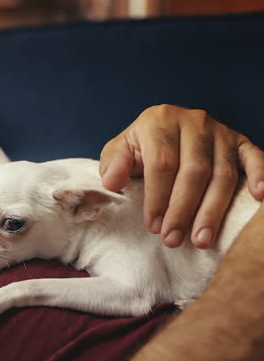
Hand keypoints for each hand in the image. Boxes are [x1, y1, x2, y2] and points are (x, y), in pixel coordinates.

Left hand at [99, 104, 263, 248]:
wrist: (163, 131)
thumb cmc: (140, 149)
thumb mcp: (119, 151)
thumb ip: (114, 164)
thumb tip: (112, 181)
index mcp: (160, 120)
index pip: (162, 164)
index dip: (157, 198)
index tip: (154, 227)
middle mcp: (194, 121)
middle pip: (193, 171)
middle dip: (183, 210)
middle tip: (174, 240)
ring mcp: (220, 131)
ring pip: (222, 174)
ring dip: (213, 210)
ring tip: (202, 239)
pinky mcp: (240, 141)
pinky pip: (254, 158)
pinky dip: (260, 176)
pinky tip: (259, 196)